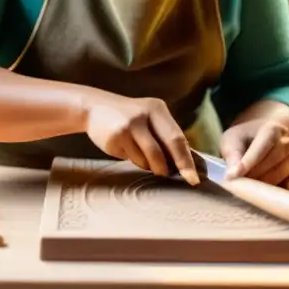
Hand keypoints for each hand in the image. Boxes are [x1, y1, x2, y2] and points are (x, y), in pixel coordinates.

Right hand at [83, 90, 199, 185]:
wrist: (94, 108)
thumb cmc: (127, 118)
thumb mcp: (148, 119)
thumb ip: (164, 135)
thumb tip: (184, 162)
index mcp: (157, 108)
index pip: (178, 137)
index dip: (187, 159)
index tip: (194, 177)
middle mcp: (145, 114)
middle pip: (169, 145)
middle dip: (179, 166)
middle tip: (187, 180)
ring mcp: (130, 125)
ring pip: (150, 158)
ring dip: (152, 166)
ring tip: (143, 158)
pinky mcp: (116, 136)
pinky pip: (133, 159)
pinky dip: (135, 161)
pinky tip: (127, 150)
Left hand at [219, 118, 288, 191]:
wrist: (262, 141)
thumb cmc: (245, 141)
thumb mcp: (232, 140)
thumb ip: (232, 154)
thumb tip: (232, 174)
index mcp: (271, 128)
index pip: (261, 147)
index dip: (248, 162)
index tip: (233, 176)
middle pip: (273, 162)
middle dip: (254, 175)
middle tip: (237, 185)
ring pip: (285, 173)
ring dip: (267, 184)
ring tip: (251, 187)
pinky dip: (286, 188)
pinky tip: (273, 190)